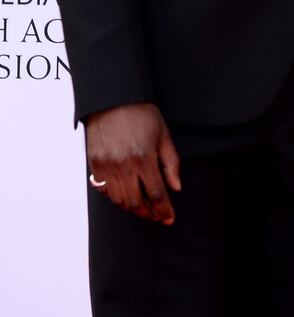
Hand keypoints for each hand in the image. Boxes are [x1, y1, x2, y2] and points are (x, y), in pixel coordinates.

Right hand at [86, 102, 181, 223]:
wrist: (112, 98)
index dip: (164, 210)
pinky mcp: (94, 164)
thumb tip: (176, 188)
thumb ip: (170, 163)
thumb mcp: (163, 134)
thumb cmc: (142, 114)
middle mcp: (123, 165)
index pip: (156, 194)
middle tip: (156, 215)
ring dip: (132, 208)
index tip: (169, 218)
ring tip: (142, 207)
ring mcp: (106, 166)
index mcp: (144, 157)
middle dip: (148, 214)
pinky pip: (104, 190)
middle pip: (135, 202)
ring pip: (119, 200)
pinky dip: (115, 197)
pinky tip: (125, 194)